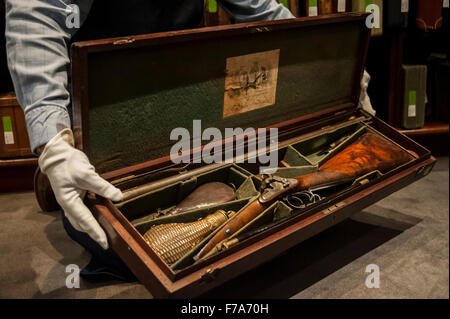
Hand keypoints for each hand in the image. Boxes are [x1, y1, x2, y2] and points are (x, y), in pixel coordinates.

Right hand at [38, 128, 122, 248]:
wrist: (57, 154)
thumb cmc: (68, 163)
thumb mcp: (86, 174)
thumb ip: (102, 186)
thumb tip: (118, 196)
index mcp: (68, 201)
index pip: (84, 220)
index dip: (95, 232)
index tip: (104, 242)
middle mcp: (68, 204)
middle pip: (82, 224)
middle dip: (94, 233)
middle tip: (107, 242)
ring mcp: (71, 202)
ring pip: (82, 219)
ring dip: (92, 226)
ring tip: (105, 233)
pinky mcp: (75, 197)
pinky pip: (84, 211)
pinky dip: (92, 216)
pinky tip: (101, 217)